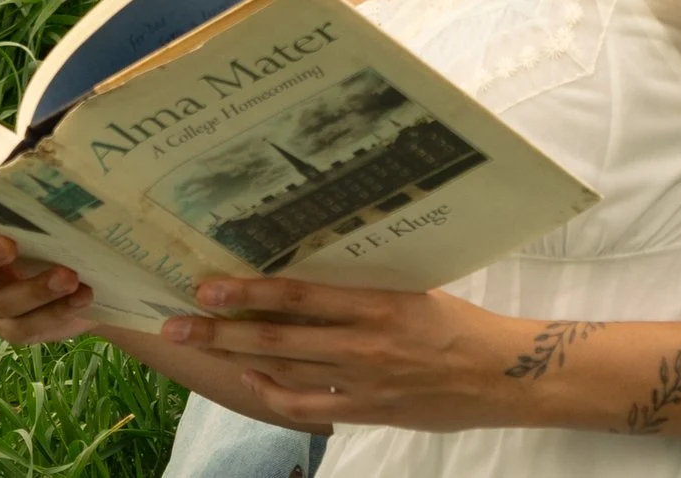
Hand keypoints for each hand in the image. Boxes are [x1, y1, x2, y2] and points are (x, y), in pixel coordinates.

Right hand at [0, 203, 96, 344]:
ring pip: (1, 301)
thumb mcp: (53, 218)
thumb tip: (57, 156)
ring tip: (69, 277)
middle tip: (7, 245)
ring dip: (36, 289)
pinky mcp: (16, 328)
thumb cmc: (65, 237)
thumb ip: (40, 202)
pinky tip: (82, 296)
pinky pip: (28, 326)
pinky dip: (58, 310)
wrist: (95, 282)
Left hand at [157, 277, 522, 432]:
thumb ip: (368, 286)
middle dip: (221, 330)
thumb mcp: (417, 291)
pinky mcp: (367, 410)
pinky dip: (273, 394)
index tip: (209, 284)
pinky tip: (250, 381)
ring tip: (199, 347)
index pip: (301, 295)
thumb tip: (317, 270)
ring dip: (237, 359)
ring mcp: (363, 382)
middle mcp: (365, 343)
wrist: (503, 376)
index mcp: (380, 303)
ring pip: (284, 371)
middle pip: (278, 337)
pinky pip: (307, 406)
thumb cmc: (461, 325)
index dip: (250, 291)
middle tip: (176, 321)